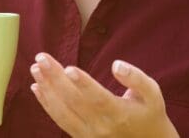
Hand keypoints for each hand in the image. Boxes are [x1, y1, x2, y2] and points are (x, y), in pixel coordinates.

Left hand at [29, 53, 178, 137]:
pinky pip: (60, 121)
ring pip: (62, 112)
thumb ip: (137, 79)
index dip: (83, 83)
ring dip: (46, 90)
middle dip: (55, 78)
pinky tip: (37, 88)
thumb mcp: (153, 94)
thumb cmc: (149, 114)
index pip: (98, 98)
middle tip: (41, 58)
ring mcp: (89, 134)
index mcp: (119, 113)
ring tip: (35, 69)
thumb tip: (117, 65)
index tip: (68, 68)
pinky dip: (46, 104)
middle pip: (74, 101)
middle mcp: (101, 126)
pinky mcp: (80, 137)